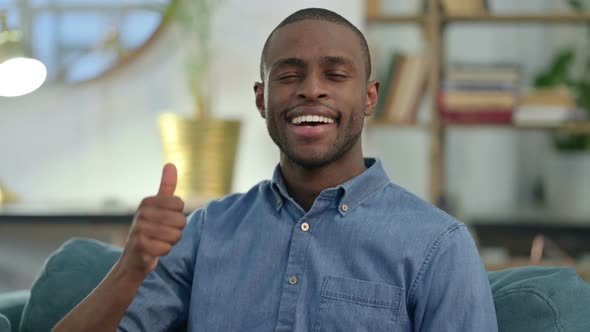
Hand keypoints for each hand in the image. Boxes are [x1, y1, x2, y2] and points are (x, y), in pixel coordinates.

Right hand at [121, 163, 185, 277]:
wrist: (133, 258)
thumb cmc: (150, 230)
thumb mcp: (158, 207)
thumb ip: (166, 187)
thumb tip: (170, 164)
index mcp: (147, 202)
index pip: (180, 204)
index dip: (178, 216)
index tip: (165, 220)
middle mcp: (141, 213)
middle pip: (180, 220)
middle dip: (176, 231)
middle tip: (162, 234)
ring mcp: (139, 229)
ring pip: (175, 235)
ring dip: (170, 242)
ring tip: (158, 241)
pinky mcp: (140, 246)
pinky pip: (167, 248)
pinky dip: (164, 251)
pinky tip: (154, 250)